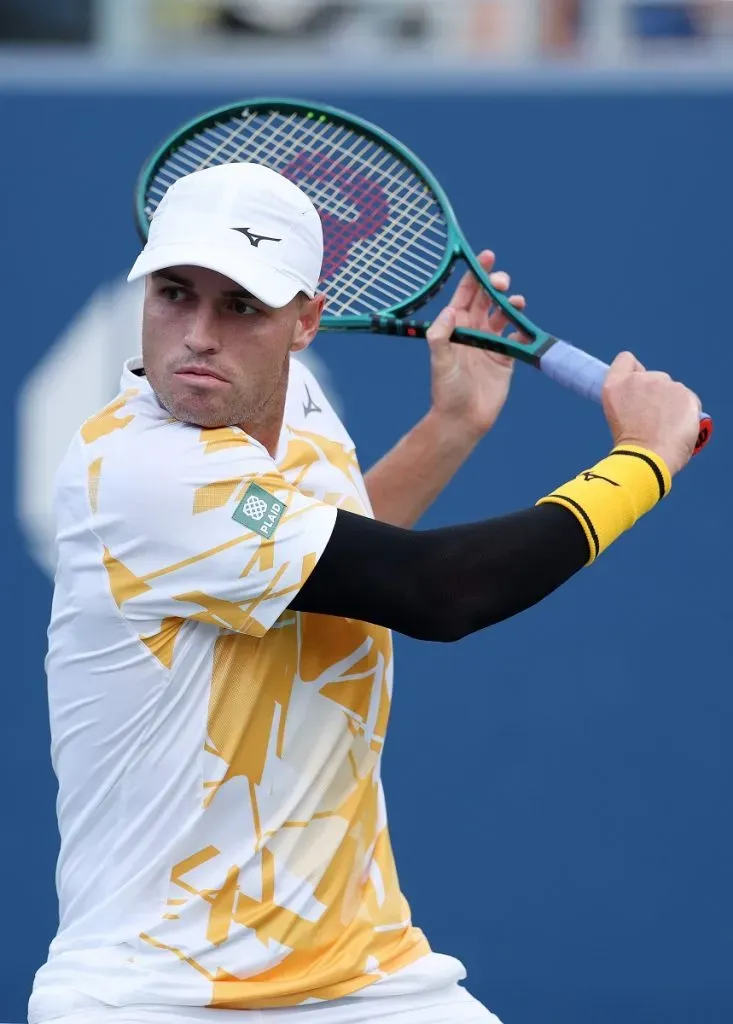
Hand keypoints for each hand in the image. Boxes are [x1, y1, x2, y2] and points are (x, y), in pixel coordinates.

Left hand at [425, 250, 527, 439]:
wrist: (463, 420)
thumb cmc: (447, 391)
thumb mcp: (440, 361)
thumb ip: (441, 336)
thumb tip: (450, 311)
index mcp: (455, 328)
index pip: (466, 295)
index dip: (476, 275)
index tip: (486, 257)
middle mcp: (473, 332)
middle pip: (486, 299)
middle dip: (495, 285)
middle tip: (502, 281)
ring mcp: (490, 345)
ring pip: (503, 315)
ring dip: (510, 304)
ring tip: (516, 301)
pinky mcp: (505, 359)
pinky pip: (517, 338)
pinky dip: (523, 329)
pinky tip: (525, 328)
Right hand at [602, 351, 701, 476]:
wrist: (647, 459)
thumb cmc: (630, 447)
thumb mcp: (617, 416)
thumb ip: (630, 398)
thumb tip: (646, 399)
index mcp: (615, 385)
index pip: (626, 360)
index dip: (633, 372)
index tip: (636, 389)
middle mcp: (638, 379)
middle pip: (652, 377)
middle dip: (654, 393)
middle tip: (651, 419)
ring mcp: (663, 384)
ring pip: (671, 389)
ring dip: (670, 403)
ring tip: (665, 427)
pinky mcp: (684, 393)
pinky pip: (688, 399)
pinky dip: (686, 411)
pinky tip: (678, 426)